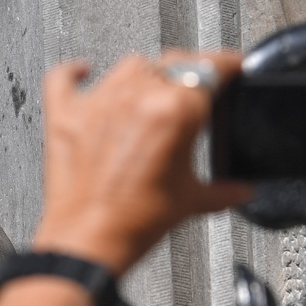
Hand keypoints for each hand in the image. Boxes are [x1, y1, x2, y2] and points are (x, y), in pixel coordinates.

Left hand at [32, 55, 252, 274]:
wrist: (89, 241)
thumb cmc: (135, 223)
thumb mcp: (193, 202)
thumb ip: (224, 190)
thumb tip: (240, 190)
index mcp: (175, 110)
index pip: (211, 68)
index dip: (228, 64)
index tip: (234, 66)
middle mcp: (136, 96)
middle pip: (173, 63)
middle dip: (190, 74)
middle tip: (197, 91)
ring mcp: (98, 102)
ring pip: (130, 65)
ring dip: (147, 73)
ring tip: (153, 92)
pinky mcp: (65, 113)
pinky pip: (65, 76)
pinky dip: (75, 72)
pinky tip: (84, 71)